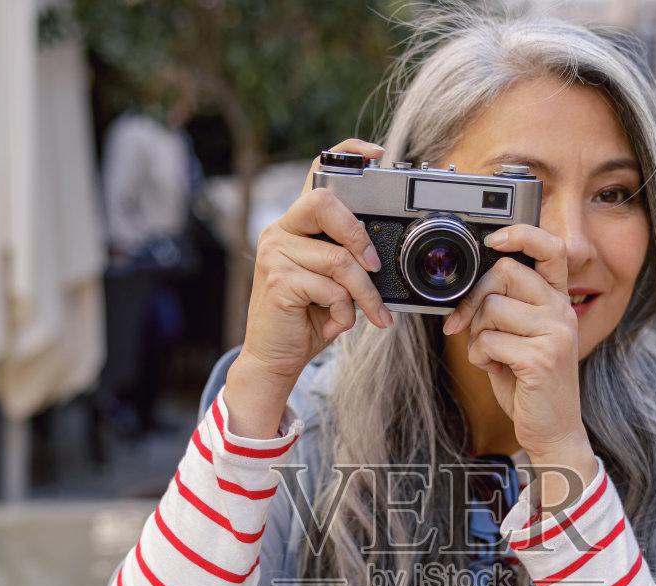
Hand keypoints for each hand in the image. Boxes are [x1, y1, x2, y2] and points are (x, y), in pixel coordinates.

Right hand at [226, 139, 393, 436]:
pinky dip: (345, 312)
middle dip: (358, 235)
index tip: (376, 155)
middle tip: (374, 266)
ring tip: (372, 315)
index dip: (345, 156)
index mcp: (295, 226)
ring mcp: (274, 254)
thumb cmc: (306, 319)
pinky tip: (336, 325)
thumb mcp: (332, 284)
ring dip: (365, 294)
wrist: (275, 359)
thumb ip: (348, 261)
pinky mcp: (278, 281)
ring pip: (339, 259)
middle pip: (323, 203)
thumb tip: (381, 257)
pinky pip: (331, 288)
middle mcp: (279, 232)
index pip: (315, 176)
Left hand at [442, 225, 596, 506]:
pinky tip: (493, 369)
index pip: (551, 248)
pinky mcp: (540, 358)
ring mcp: (555, 334)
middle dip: (474, 297)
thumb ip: (506, 309)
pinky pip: (488, 340)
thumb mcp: (521, 339)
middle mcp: (562, 311)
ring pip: (491, 308)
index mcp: (559, 302)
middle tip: (463, 323)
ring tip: (488, 354)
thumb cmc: (531, 385)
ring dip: (475, 333)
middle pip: (506, 273)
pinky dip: (479, 356)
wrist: (554, 431)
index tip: (493, 240)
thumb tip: (471, 287)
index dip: (521, 234)